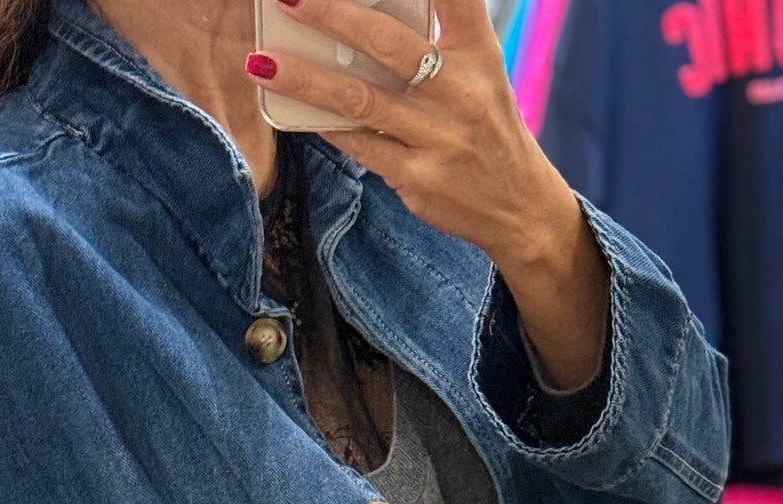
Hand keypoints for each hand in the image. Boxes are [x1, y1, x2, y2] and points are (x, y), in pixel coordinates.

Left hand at [244, 0, 608, 389]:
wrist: (519, 206)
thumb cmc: (486, 126)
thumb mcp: (481, 67)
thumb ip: (441, 27)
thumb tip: (366, 13)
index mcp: (476, 52)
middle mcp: (460, 91)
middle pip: (387, 42)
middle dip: (333, 15)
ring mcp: (438, 137)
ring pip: (361, 100)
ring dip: (308, 80)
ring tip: (263, 63)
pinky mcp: (419, 178)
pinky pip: (361, 145)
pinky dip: (327, 126)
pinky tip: (295, 110)